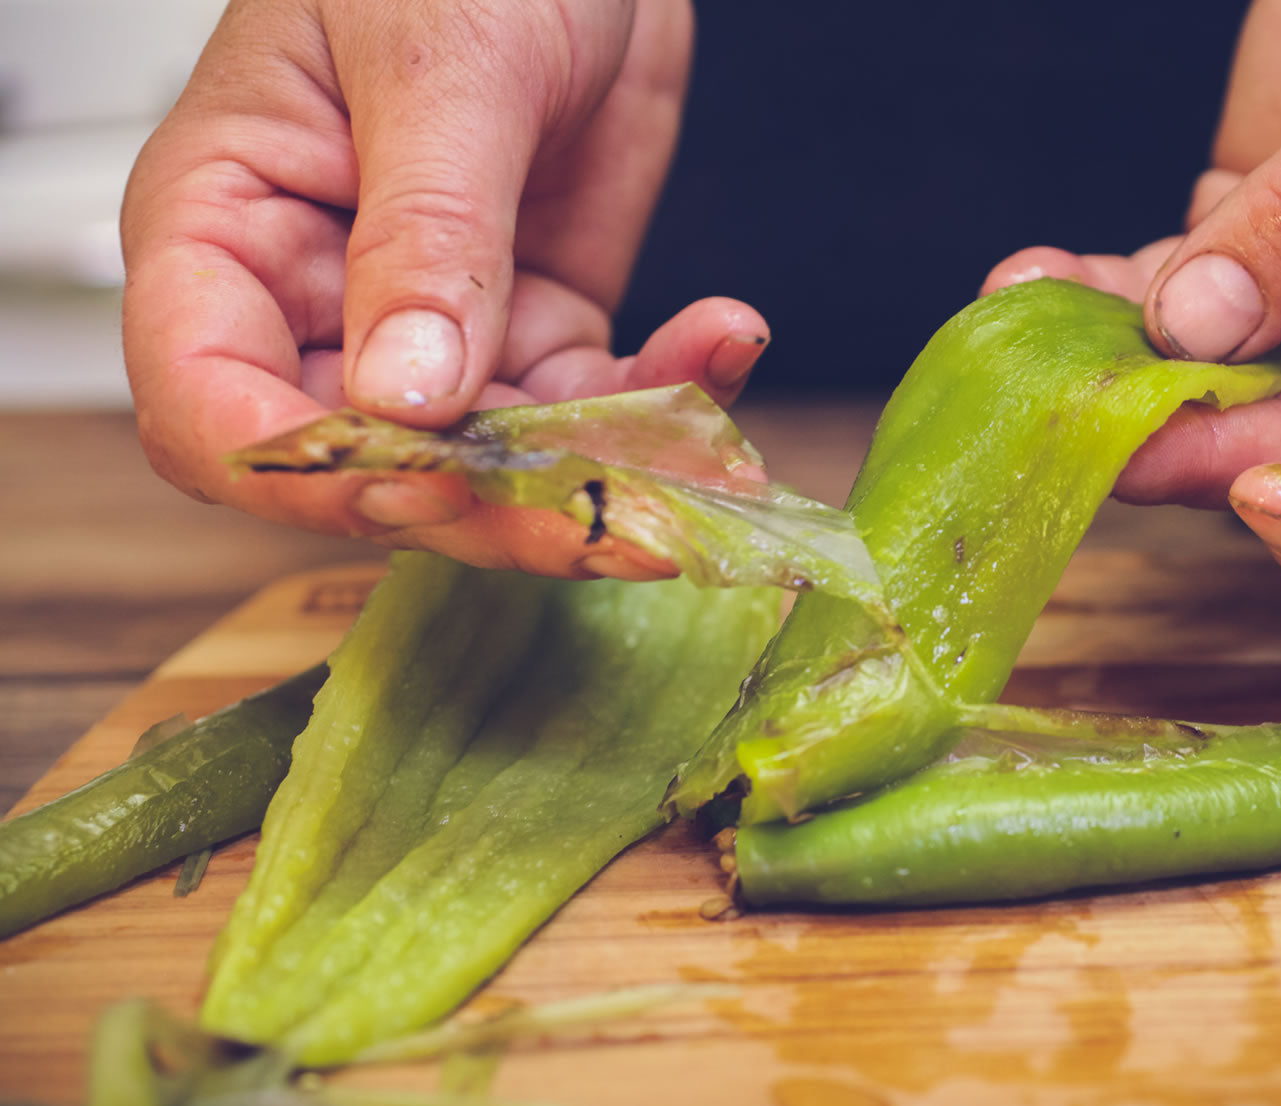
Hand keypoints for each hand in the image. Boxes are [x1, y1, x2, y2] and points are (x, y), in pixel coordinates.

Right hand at [122, 0, 768, 579]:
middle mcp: (319, 298)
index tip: (419, 481)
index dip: (303, 473)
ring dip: (600, 478)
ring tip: (697, 465)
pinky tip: (722, 343)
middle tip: (603, 521)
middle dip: (488, 509)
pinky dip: (664, 397)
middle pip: (369, 468)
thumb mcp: (439, 63)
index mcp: (227, 226)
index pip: (210, 404)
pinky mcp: (536, 321)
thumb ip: (426, 232)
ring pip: (495, 464)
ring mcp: (434, 324)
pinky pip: (591, 403)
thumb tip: (409, 399)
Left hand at [985, 0, 1280, 626]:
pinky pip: (1167, 306)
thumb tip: (1205, 328)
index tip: (1272, 498)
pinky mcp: (1255, 251)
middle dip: (1209, 452)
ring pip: (1223, 400)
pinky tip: (1030, 281)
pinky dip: (1097, 302)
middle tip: (1109, 421)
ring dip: (1126, 389)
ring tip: (1047, 356)